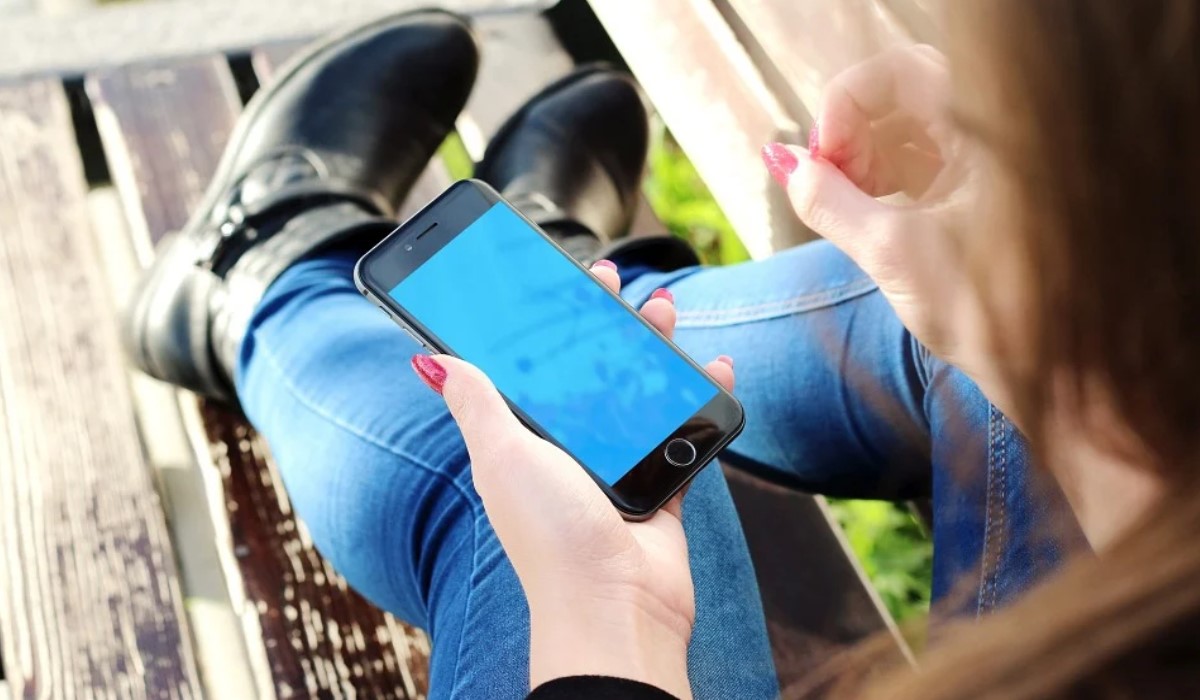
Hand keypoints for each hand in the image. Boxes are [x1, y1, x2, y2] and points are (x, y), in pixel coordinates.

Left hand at [411, 263, 734, 698]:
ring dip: (654, 349)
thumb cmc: (551, 534)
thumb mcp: (503, 456)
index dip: (543, 325)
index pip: (533, 369)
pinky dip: (699, 398)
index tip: (555, 283)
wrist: (616, 604)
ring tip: (664, 310)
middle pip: (590, 372)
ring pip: (639, 393)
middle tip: (612, 283)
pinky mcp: (660, 485)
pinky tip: (714, 368)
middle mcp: (570, 451)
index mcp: (526, 441)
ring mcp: (617, 467)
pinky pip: (682, 432)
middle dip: (603, 324)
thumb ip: (477, 403)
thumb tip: (429, 361)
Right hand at [764, 45, 1012, 413]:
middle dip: (850, 132)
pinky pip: (923, 162)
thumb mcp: (892, 256)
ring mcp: (991, 164)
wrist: (1057, 375)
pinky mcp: (981, 194)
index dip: (847, 103)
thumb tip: (782, 164)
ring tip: (841, 202)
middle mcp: (996, 136)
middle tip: (824, 180)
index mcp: (992, 134)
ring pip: (909, 129)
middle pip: (903, 96)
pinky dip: (884, 178)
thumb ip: (828, 203)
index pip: (902, 73)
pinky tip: (864, 212)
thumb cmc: (994, 318)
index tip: (819, 156)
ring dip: (862, 157)